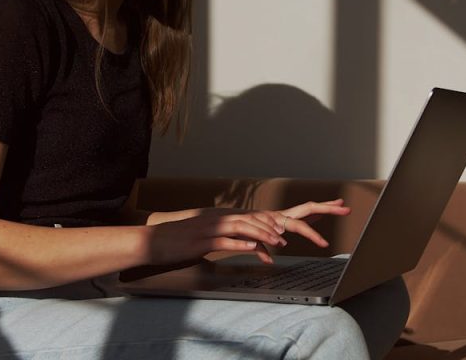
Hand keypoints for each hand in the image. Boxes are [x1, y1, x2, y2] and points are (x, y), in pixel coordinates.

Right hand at [144, 199, 350, 265]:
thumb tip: (255, 247)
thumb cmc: (181, 243)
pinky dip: (243, 244)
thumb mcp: (212, 241)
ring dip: (264, 234)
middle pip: (261, 217)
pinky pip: (227, 241)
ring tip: (281, 241)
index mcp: (228, 218)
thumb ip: (234, 242)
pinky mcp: (203, 240)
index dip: (287, 217)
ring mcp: (213, 228)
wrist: (153, 241)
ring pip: (245, 227)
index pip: (263, 216)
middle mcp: (223, 219)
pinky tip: (255, 248)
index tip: (312, 216)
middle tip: (304, 227)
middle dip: (286, 221)